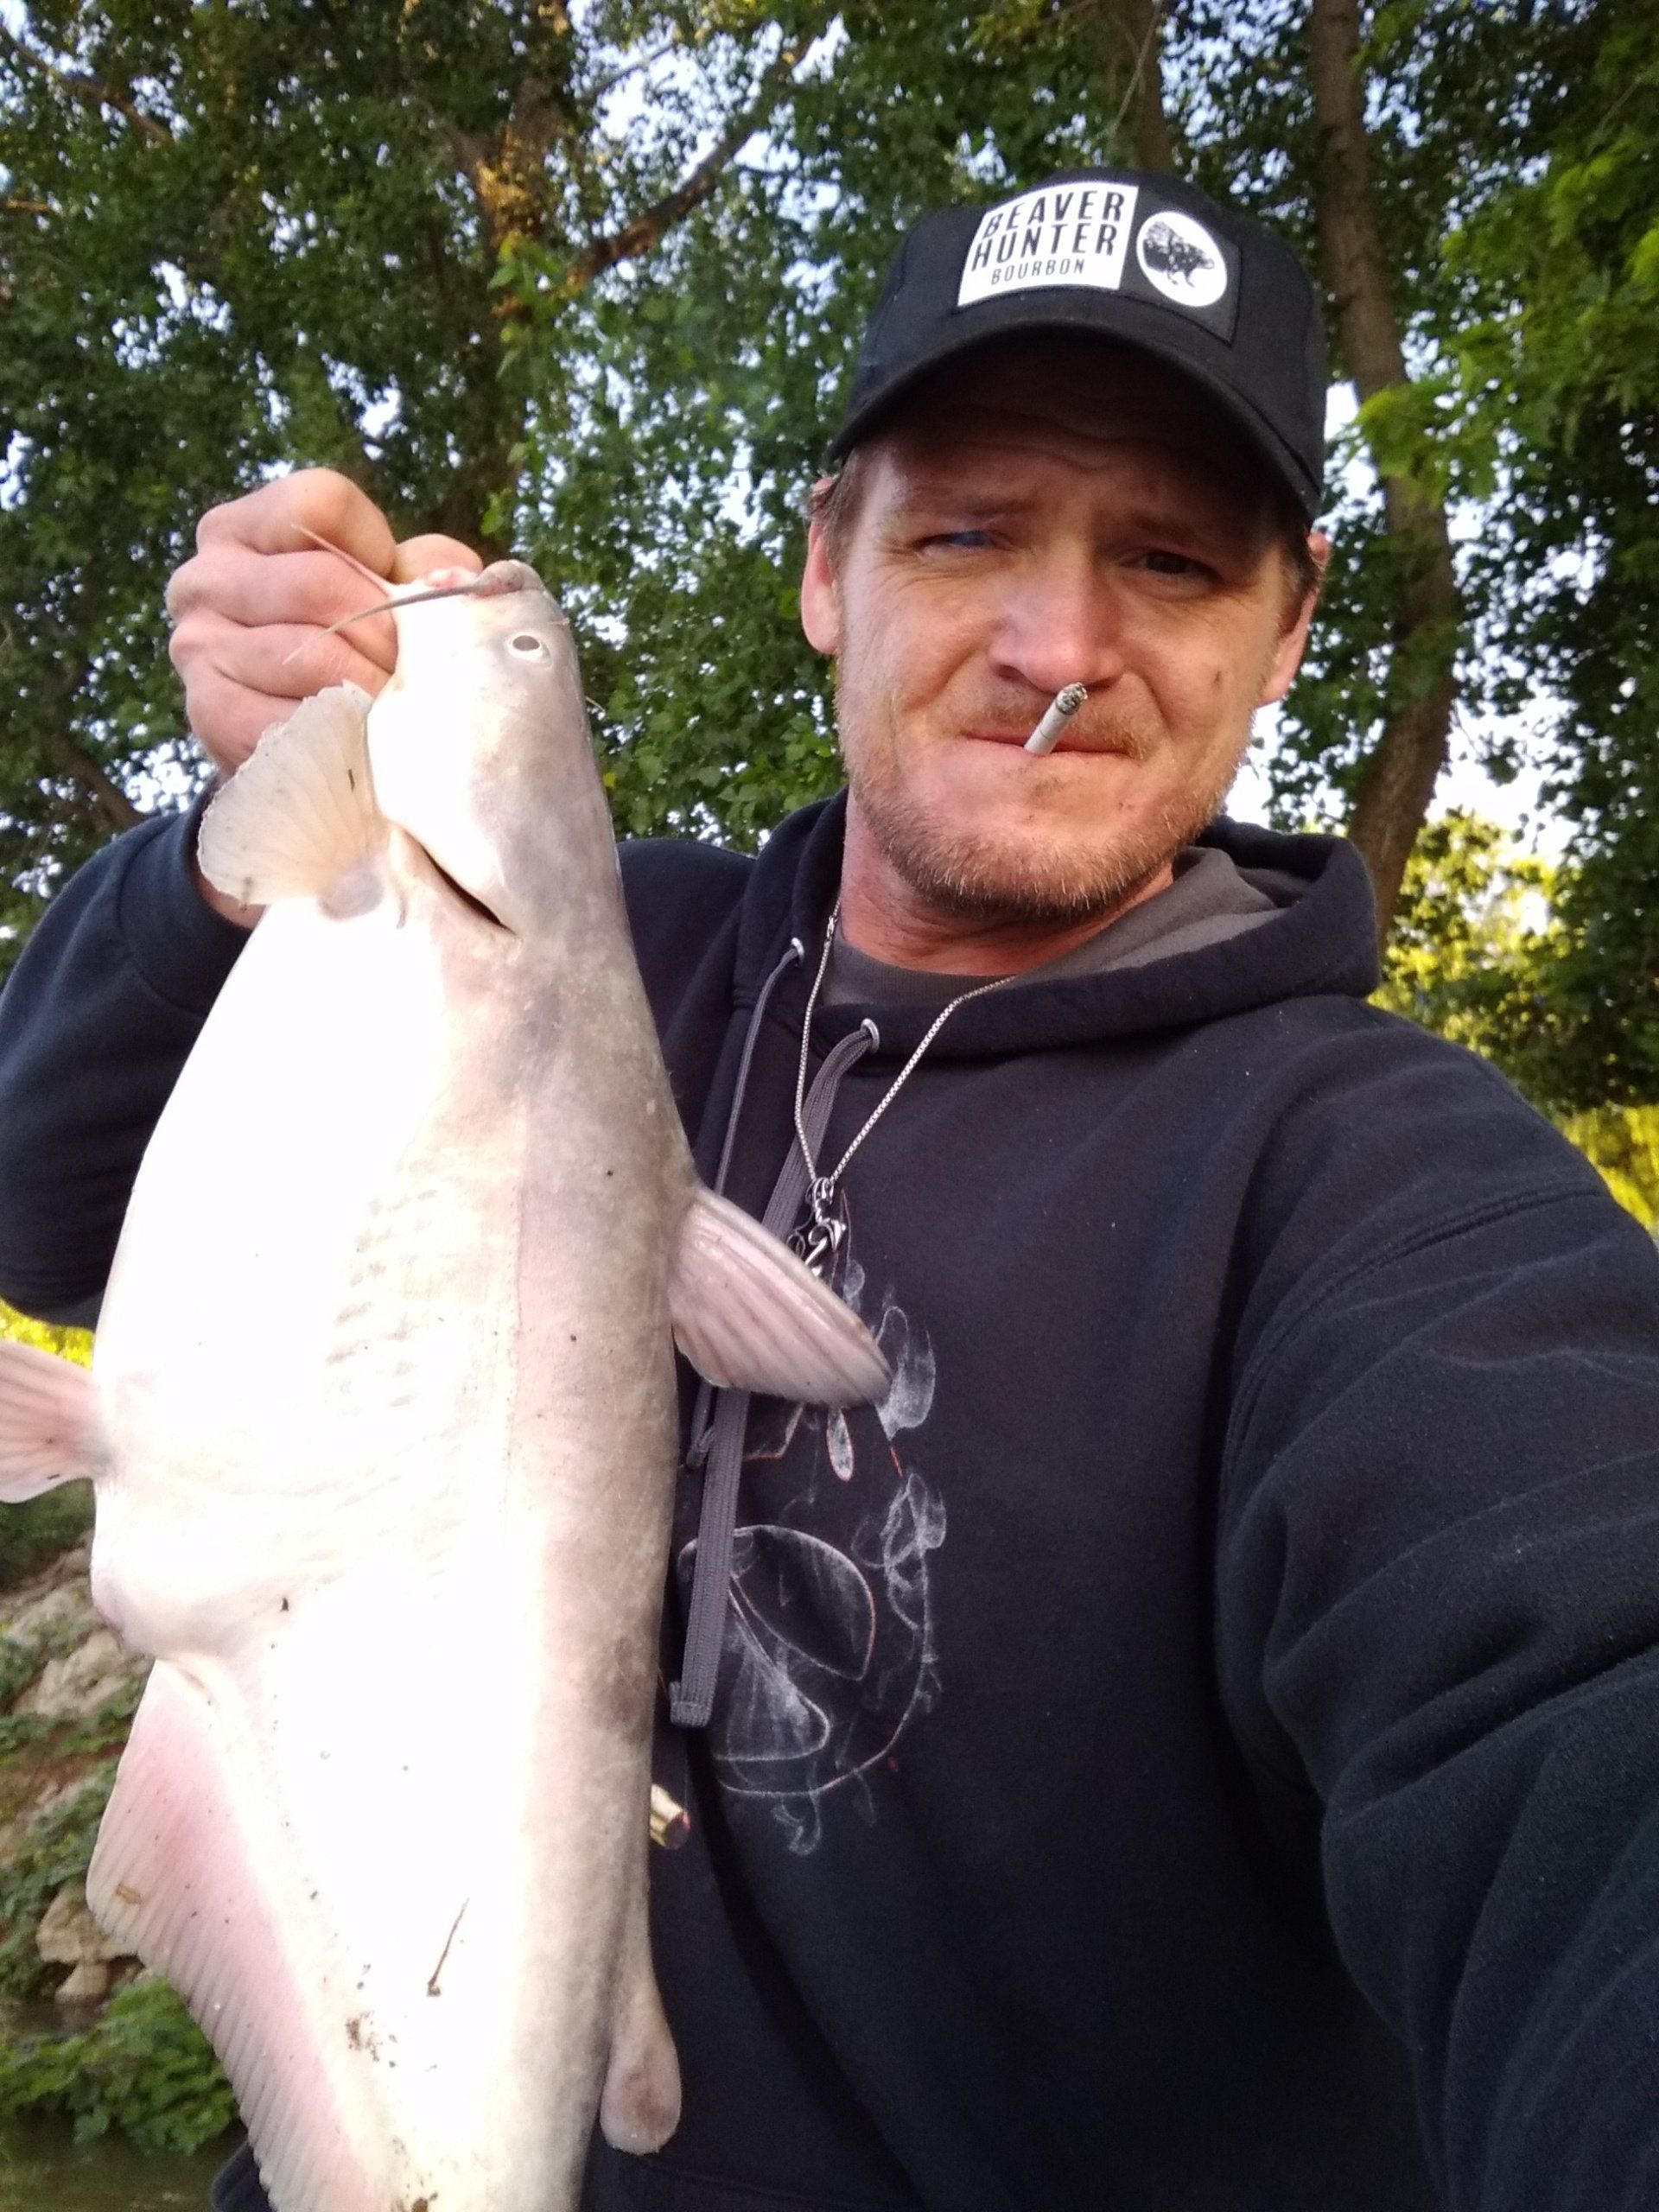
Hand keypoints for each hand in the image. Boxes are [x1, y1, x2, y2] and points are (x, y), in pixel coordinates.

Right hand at [166, 469, 480, 922]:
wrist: (300, 740)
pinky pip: (289, 717)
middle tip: (421, 669)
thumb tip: (456, 580)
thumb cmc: (351, 647)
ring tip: (403, 706)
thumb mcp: (387, 590)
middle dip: (388, 634)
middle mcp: (207, 577)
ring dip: (373, 688)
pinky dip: (342, 730)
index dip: (380, 549)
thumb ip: (423, 568)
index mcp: (246, 527)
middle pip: (320, 584)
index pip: (321, 503)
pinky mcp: (209, 711)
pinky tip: (366, 737)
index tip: (402, 592)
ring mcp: (199, 645)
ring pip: (310, 655)